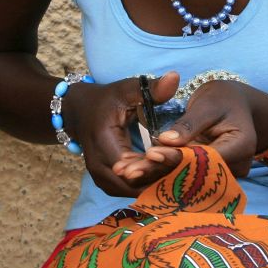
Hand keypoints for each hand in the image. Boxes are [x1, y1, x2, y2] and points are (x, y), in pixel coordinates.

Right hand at [65, 71, 180, 195]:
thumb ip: (152, 87)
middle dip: (160, 177)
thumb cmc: (107, 100)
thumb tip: (175, 77)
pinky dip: (148, 186)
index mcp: (103, 141)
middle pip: (134, 183)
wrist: (80, 112)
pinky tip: (168, 179)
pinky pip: (129, 190)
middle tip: (188, 171)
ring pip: (132, 190)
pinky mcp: (106, 183)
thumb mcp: (127, 89)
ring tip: (181, 176)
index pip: (132, 164)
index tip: (181, 158)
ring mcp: (100, 177)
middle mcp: (98, 165)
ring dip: (155, 185)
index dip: (156, 165)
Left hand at [119, 78, 261, 183]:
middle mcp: (234, 167)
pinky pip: (182, 175)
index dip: (177, 157)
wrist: (236, 106)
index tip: (150, 153)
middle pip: (192, 173)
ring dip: (153, 176)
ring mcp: (222, 174)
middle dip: (158, 171)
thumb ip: (189, 123)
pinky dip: (159, 172)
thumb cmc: (224, 98)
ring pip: (184, 178)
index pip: (205, 157)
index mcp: (241, 145)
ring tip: (125, 172)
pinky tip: (134, 171)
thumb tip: (165, 140)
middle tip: (127, 170)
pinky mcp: (208, 176)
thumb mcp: (208, 104)